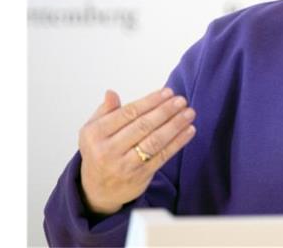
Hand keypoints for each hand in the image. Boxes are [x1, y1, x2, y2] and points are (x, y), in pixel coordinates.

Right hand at [78, 88, 196, 214]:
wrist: (98, 190)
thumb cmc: (99, 152)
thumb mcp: (93, 130)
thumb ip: (105, 111)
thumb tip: (111, 93)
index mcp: (95, 134)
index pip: (127, 113)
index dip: (150, 101)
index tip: (168, 92)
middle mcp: (108, 150)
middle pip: (143, 126)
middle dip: (165, 111)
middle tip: (182, 100)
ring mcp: (124, 165)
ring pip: (154, 142)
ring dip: (175, 125)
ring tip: (189, 113)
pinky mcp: (140, 176)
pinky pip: (162, 156)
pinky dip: (178, 142)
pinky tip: (189, 130)